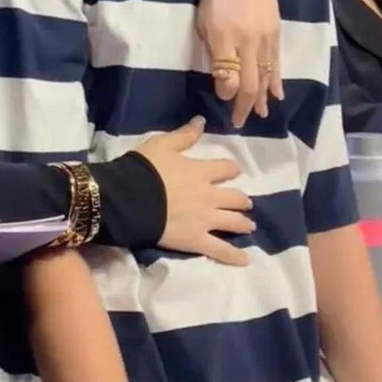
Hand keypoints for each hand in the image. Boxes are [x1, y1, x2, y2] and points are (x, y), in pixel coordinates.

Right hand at [136, 117, 253, 265]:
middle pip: (234, 198)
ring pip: (233, 222)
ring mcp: (206, 220)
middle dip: (242, 200)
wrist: (131, 199)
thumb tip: (202, 121)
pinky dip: (234, 256)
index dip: (231, 169)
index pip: (225, 169)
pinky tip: (245, 260)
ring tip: (250, 225)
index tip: (234, 170)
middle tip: (246, 202)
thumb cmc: (145, 169)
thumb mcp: (162, 144)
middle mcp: (210, 196)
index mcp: (201, 172)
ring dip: (243, 223)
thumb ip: (184, 135)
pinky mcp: (197, 240)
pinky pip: (220, 250)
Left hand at [196, 0, 283, 128]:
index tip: (222, 99)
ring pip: (266, 76)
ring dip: (262, 98)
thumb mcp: (204, 21)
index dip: (226, 93)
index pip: (228, 76)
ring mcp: (265, 39)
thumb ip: (213, 50)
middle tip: (240, 122)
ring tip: (260, 115)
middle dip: (245, 105)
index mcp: (225, 37)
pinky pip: (277, 64)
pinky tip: (277, 95)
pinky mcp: (276, 35)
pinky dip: (277, 81)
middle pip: (250, 82)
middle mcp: (248, 42)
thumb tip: (222, 80)